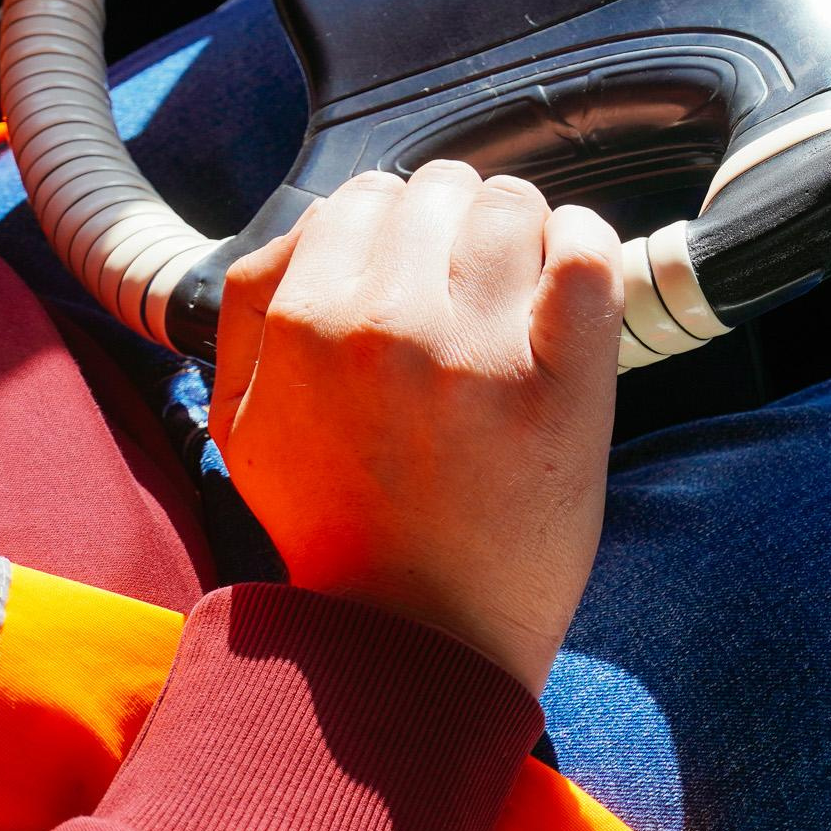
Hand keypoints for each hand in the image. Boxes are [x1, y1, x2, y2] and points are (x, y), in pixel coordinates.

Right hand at [211, 163, 625, 692]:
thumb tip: (308, 228)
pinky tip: (570, 283)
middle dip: (456, 229)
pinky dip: (584, 246)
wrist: (419, 640)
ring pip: (511, 204)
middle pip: (441, 190)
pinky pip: (585, 248)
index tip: (414, 274)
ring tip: (518, 299)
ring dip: (521, 237)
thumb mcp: (245, 425)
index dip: (394, 228)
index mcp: (305, 324)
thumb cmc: (342, 530)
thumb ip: (255, 311)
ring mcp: (481, 351)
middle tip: (469, 294)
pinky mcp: (566, 380)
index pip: (361, 197)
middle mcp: (387, 324)